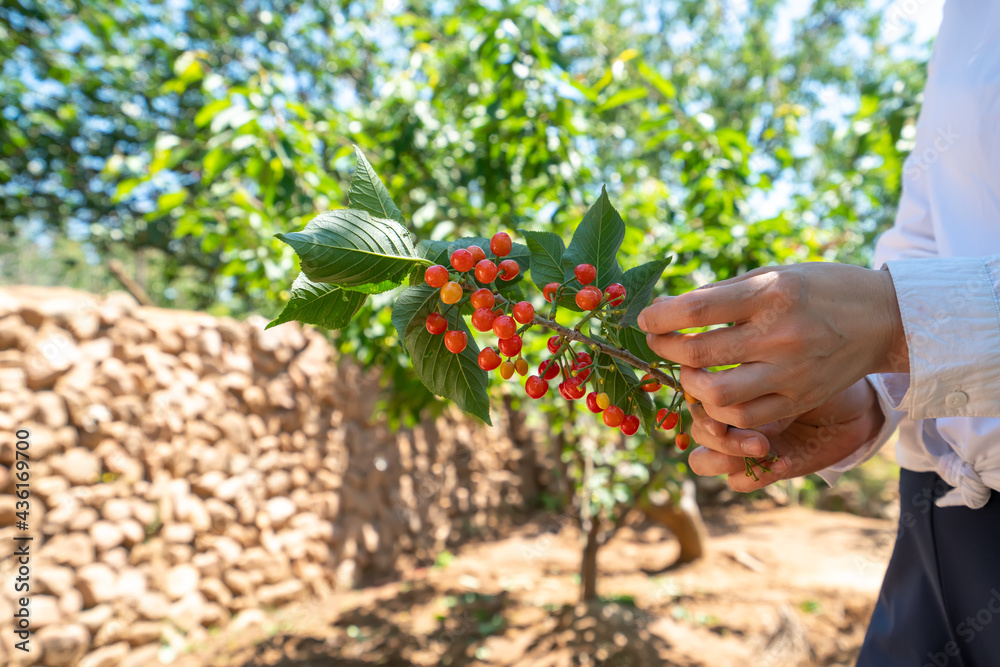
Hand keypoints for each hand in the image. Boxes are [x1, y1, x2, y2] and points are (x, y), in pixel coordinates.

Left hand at [637, 263, 906, 428]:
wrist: (884, 318)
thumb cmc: (819, 288)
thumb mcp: (773, 275)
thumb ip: (721, 293)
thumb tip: (667, 308)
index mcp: (771, 293)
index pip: (696, 310)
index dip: (660, 318)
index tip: (646, 320)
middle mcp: (781, 334)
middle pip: (699, 354)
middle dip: (666, 350)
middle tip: (660, 342)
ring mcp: (791, 372)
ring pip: (718, 396)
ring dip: (691, 386)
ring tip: (689, 371)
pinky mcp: (799, 400)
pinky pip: (746, 418)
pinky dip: (720, 410)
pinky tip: (715, 393)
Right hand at [687, 378, 882, 490]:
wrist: (856, 403)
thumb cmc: (820, 370)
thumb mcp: (786, 362)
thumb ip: (751, 362)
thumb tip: (723, 353)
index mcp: (728, 390)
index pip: (693, 402)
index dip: (700, 406)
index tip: (721, 400)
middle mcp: (730, 419)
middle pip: (695, 435)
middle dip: (717, 436)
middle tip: (753, 432)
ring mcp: (743, 446)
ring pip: (704, 462)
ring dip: (728, 457)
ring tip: (763, 447)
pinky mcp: (763, 470)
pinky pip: (738, 483)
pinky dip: (756, 477)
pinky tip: (785, 461)